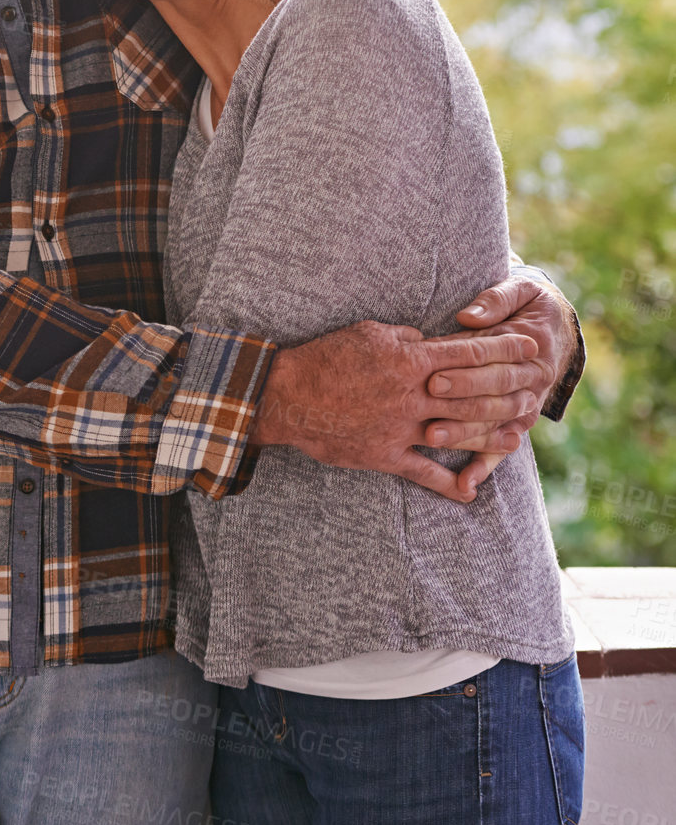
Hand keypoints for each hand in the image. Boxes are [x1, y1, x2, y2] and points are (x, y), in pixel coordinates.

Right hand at [251, 320, 540, 503]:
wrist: (289, 394)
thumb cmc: (327, 356)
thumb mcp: (368, 332)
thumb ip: (404, 337)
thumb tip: (426, 340)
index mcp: (411, 359)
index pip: (468, 352)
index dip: (502, 350)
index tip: (527, 347)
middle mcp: (413, 394)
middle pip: (473, 393)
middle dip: (508, 391)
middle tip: (535, 390)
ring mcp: (402, 427)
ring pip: (457, 433)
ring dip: (490, 437)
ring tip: (518, 438)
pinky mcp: (386, 454)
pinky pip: (423, 472)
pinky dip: (447, 484)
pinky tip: (469, 492)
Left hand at [429, 275, 577, 492]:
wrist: (555, 328)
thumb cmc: (530, 304)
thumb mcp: (521, 291)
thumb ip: (496, 300)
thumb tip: (470, 317)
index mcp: (531, 350)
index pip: (493, 364)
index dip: (465, 371)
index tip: (434, 375)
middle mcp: (531, 383)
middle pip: (490, 396)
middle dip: (457, 402)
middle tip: (425, 404)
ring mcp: (524, 407)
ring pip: (494, 426)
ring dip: (464, 436)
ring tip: (432, 439)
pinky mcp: (516, 423)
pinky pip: (501, 448)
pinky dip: (484, 466)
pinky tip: (465, 484)